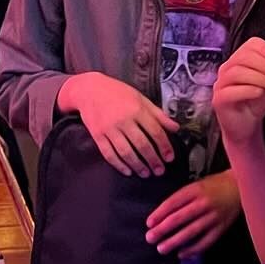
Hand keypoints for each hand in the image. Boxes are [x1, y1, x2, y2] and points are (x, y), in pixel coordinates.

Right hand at [59, 72, 177, 177]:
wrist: (88, 90)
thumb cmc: (117, 92)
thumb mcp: (141, 98)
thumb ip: (158, 114)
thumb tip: (176, 128)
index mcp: (137, 109)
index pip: (155, 131)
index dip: (164, 146)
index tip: (169, 158)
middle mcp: (124, 120)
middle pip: (142, 144)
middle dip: (153, 160)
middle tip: (160, 171)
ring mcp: (109, 129)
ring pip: (126, 152)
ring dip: (137, 165)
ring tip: (146, 174)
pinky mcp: (97, 135)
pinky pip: (109, 154)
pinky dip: (119, 165)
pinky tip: (127, 171)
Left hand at [146, 172, 240, 257]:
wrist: (239, 187)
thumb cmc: (213, 186)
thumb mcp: (195, 185)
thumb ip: (181, 198)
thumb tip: (161, 216)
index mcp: (194, 190)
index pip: (173, 203)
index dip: (159, 214)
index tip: (149, 224)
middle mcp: (203, 203)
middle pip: (179, 218)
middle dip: (162, 230)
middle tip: (150, 238)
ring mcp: (213, 217)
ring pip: (191, 231)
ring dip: (174, 241)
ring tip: (161, 249)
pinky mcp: (221, 228)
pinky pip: (205, 241)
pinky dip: (193, 249)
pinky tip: (181, 254)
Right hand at [213, 38, 264, 146]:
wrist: (246, 126)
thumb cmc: (258, 102)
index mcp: (239, 60)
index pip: (250, 44)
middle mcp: (226, 69)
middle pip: (243, 56)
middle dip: (264, 64)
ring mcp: (220, 84)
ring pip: (237, 72)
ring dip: (259, 77)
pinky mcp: (218, 100)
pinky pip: (231, 91)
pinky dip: (248, 90)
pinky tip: (260, 93)